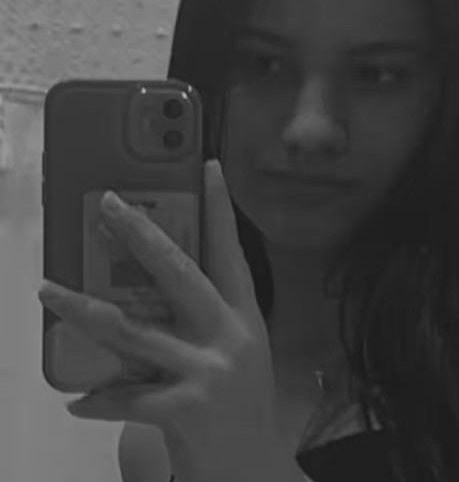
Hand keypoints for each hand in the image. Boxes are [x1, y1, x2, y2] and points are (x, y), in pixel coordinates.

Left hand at [38, 160, 299, 481]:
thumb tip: (149, 285)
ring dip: (83, 310)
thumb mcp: (235, 349)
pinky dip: (97, 400)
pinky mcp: (185, 408)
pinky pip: (126, 398)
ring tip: (47, 291)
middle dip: (140, 235)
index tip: (210, 166)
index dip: (221, 208)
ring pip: (134, 330)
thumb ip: (203, 317)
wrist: (252, 467)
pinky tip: (76, 401)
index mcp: (242, 314)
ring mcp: (208, 369)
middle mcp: (228, 333)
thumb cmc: (240, 401)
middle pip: (178, 273)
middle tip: (108, 204)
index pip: (231, 250)